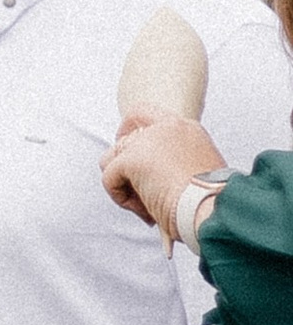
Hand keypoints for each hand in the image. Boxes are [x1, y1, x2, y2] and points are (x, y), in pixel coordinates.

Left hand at [102, 111, 226, 239]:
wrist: (215, 209)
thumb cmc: (211, 203)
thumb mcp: (198, 173)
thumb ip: (173, 164)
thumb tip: (146, 179)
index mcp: (186, 128)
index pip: (144, 113)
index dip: (128, 129)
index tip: (125, 149)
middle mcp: (166, 127)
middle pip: (124, 141)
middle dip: (127, 172)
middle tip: (144, 197)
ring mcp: (148, 140)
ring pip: (111, 159)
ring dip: (122, 185)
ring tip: (145, 206)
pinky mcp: (132, 159)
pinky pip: (108, 177)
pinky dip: (119, 197)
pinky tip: (144, 211)